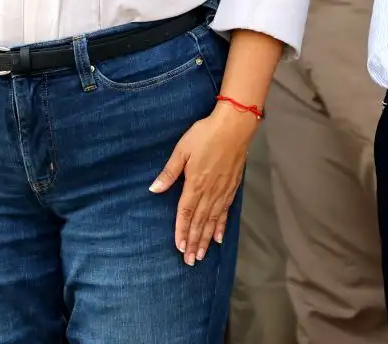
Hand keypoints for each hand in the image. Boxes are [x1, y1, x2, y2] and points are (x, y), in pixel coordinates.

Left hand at [149, 103, 257, 264]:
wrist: (234, 125)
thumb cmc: (205, 134)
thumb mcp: (182, 150)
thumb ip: (169, 172)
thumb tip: (153, 189)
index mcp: (195, 183)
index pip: (186, 212)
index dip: (182, 231)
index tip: (179, 248)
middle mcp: (209, 191)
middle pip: (200, 221)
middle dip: (194, 242)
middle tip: (190, 261)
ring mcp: (223, 190)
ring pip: (213, 220)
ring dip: (206, 238)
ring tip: (201, 255)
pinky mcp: (232, 186)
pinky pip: (226, 211)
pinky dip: (221, 226)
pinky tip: (219, 237)